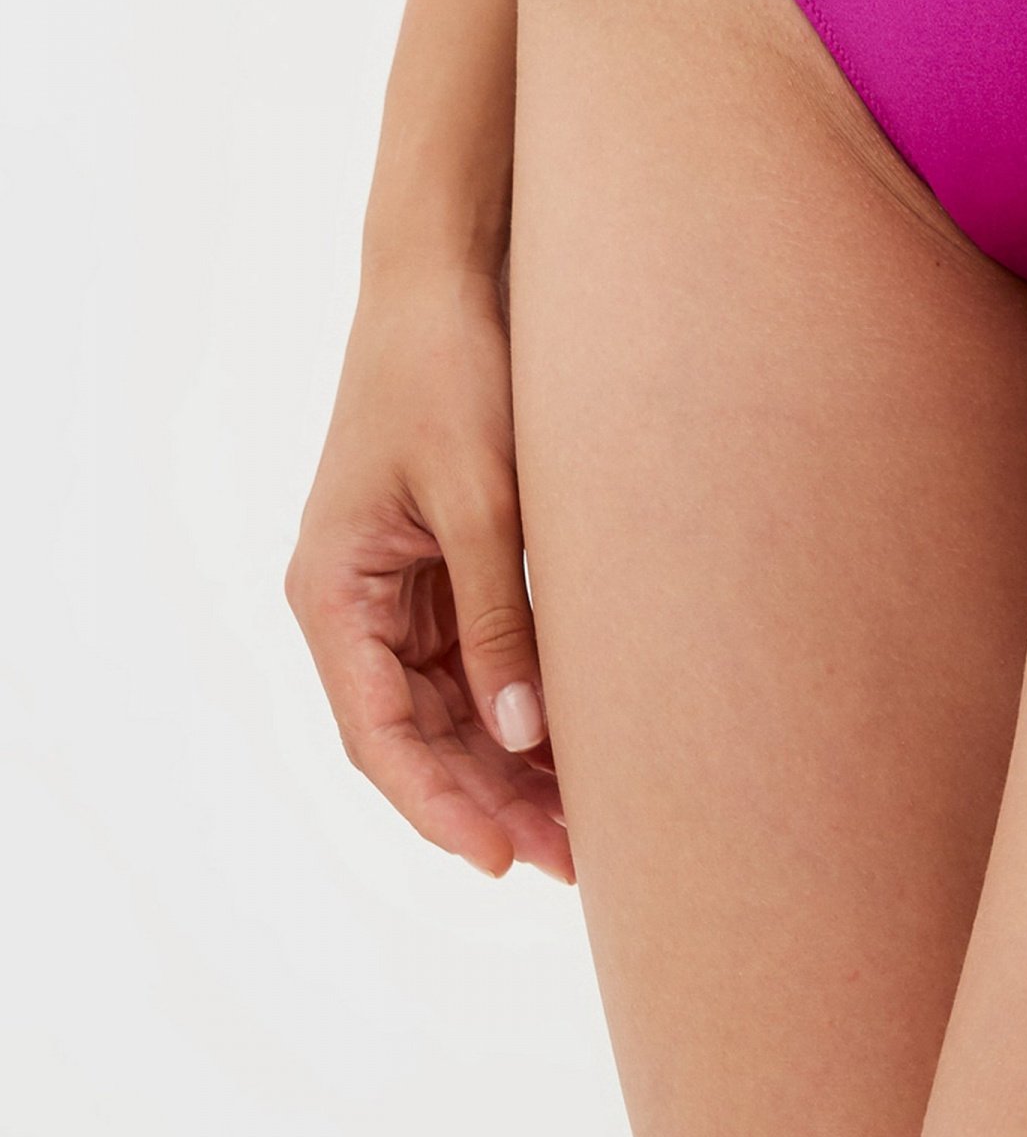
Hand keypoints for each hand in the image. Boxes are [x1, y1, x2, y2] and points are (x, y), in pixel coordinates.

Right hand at [287, 264, 572, 879]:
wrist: (448, 276)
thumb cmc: (451, 370)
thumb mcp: (481, 497)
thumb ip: (498, 619)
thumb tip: (523, 736)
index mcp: (333, 590)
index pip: (379, 735)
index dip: (440, 806)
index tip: (501, 860)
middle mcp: (351, 599)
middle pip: (414, 734)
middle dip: (489, 799)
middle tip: (574, 857)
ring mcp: (393, 584)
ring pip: (444, 705)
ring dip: (505, 761)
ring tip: (584, 821)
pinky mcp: (436, 561)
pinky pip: (468, 658)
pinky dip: (514, 701)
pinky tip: (572, 740)